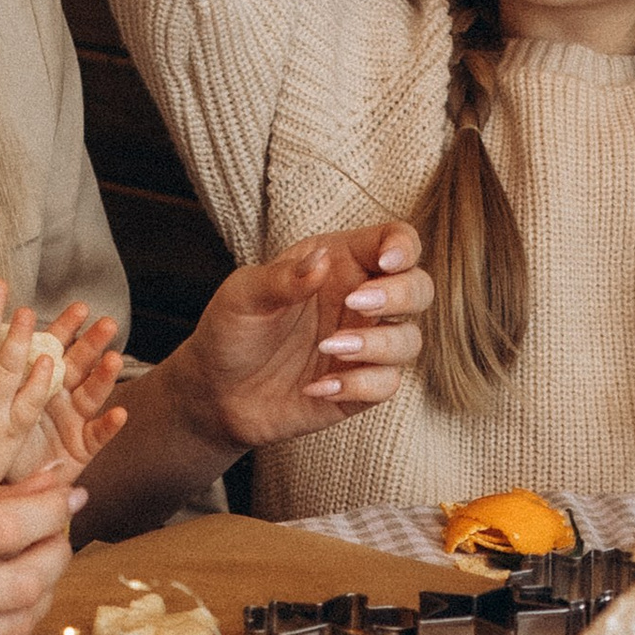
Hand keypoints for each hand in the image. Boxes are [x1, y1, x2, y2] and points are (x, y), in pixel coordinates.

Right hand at [0, 471, 80, 634]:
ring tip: (38, 564)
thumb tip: (53, 484)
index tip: (69, 495)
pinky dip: (20, 625)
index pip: (4, 528)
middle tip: (57, 531)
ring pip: (19, 622)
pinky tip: (12, 602)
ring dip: (44, 591)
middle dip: (57, 551)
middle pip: (22, 580)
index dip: (51, 510)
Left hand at [8, 300, 129, 480]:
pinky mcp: (82, 448)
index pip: (55, 348)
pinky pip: (97, 436)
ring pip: (92, 394)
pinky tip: (120, 413)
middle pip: (80, 366)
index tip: (79, 308)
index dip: (68, 329)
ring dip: (105, 376)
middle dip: (94, 344)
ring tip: (114, 360)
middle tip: (107, 324)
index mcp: (40, 381)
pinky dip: (109, 426)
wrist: (3, 479)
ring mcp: (74, 421)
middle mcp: (61, 397)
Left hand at [167, 224, 431, 455]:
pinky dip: (359, 385)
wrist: (216, 392)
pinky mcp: (360, 387)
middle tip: (356, 304)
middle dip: (400, 295)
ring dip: (379, 344)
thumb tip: (320, 262)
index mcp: (340, 264)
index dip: (403, 246)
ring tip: (328, 347)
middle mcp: (361, 302)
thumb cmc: (231, 330)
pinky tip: (317, 387)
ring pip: (409, 340)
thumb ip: (281, 278)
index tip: (386, 261)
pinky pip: (386, 384)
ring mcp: (364, 346)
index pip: (393, 242)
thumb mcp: (242, 295)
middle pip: (419, 289)